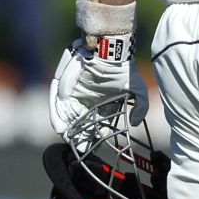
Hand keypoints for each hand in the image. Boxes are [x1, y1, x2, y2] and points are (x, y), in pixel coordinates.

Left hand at [48, 0, 149, 136]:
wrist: (109, 51)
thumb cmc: (123, 69)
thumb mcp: (136, 89)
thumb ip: (140, 107)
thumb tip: (135, 123)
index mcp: (104, 104)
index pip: (98, 124)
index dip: (95, 135)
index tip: (93, 146)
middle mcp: (88, 101)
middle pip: (81, 122)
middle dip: (79, 136)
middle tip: (79, 147)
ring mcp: (76, 95)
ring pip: (68, 115)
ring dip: (67, 127)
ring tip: (67, 138)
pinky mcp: (66, 87)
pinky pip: (58, 103)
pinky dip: (57, 114)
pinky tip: (59, 126)